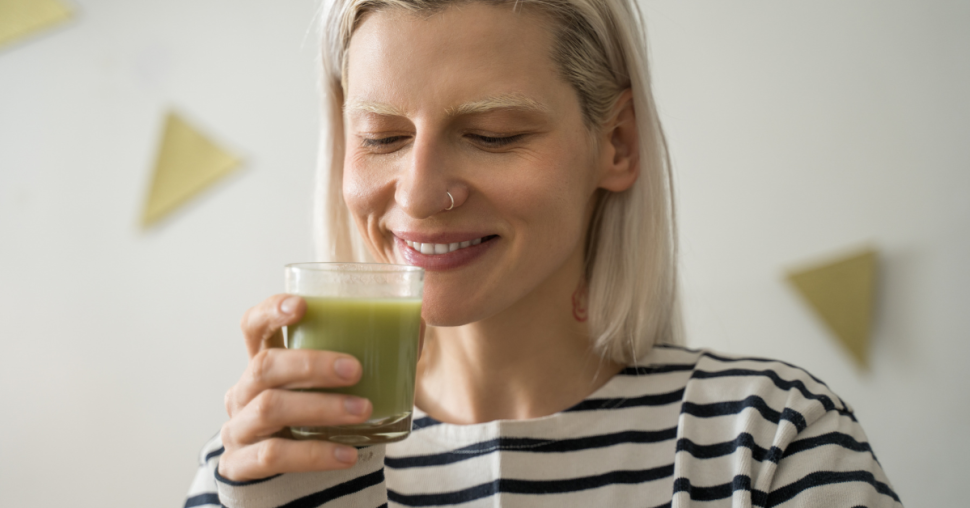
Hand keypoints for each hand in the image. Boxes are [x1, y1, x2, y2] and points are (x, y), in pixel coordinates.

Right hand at [217, 294, 372, 481]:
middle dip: (311, 364)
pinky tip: (347, 455)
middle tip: (355, 369)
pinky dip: (314, 454)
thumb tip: (413, 323)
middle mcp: (242, 392)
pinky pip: (274, 455)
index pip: (253, 326)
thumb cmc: (315, 422)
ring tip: (363, 411)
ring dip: (321, 407)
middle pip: (264, 366)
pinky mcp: (241, 466)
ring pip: (270, 408)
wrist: (293, 485)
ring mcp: (238, 429)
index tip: (303, 305)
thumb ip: (357, 358)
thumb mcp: (324, 390)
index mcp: (262, 364)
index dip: (271, 311)